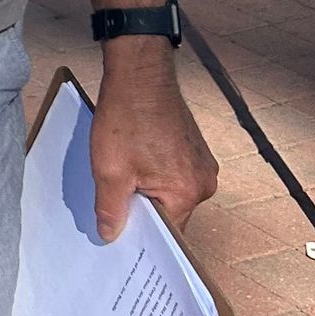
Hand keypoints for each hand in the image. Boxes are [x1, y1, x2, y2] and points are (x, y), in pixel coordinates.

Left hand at [89, 43, 217, 242]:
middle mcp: (204, 181)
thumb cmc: (126, 118)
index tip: (120, 240)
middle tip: (113, 210)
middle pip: (170, 213)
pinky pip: (174, 174)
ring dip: (146, 191)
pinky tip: (133, 164)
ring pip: (170, 193)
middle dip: (142, 212)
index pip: (166, 234)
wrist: (140, 75)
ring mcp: (202, 163)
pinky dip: (153, 175)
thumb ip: (111, 208)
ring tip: (121, 182)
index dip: (141, 236)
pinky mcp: (194, 149)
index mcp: (187, 192)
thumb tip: (110, 235)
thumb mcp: (109, 170)